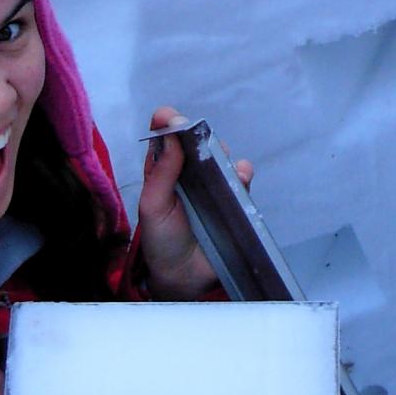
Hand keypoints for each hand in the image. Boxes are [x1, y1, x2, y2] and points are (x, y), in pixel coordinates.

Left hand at [136, 106, 254, 298]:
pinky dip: (242, 173)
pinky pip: (241, 180)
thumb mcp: (153, 206)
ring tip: (219, 159)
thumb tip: (171, 135)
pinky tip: (240, 176)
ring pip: (220, 158)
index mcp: (162, 173)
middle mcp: (188, 175)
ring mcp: (212, 187)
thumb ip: (161, 172)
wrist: (183, 279)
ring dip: (221, 153)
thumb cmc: (161, 240)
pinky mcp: (233, 201)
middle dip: (198, 135)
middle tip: (197, 137)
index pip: (166, 140)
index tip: (168, 116)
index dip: (167, 124)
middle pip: (197, 143)